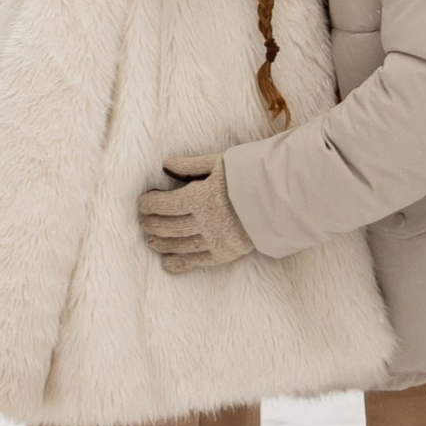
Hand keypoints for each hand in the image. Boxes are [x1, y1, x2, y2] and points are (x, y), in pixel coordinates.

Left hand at [137, 157, 252, 272]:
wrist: (283, 197)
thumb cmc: (250, 174)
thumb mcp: (219, 162)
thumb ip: (190, 165)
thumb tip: (166, 164)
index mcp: (201, 197)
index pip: (164, 205)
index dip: (148, 204)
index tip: (142, 202)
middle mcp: (205, 222)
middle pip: (168, 227)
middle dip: (151, 223)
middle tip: (142, 220)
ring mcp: (215, 240)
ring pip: (178, 245)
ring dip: (160, 243)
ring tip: (149, 239)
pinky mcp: (225, 254)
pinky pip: (197, 262)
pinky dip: (179, 263)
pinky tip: (167, 262)